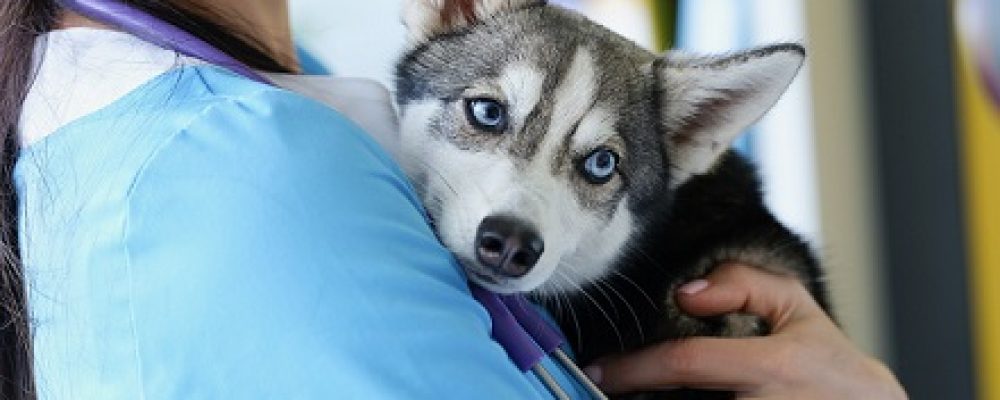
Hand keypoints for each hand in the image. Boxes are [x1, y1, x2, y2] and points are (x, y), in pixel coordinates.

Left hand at [583, 264, 906, 398]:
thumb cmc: (829, 364)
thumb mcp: (796, 311)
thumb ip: (742, 285)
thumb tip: (684, 292)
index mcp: (773, 368)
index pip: (686, 363)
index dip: (632, 368)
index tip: (596, 370)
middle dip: (635, 399)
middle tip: (602, 391)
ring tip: (631, 396)